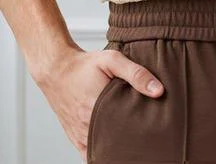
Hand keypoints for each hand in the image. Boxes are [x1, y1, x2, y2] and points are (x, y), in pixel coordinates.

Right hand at [34, 45, 164, 161]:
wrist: (56, 69)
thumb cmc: (84, 65)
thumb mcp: (112, 60)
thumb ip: (136, 73)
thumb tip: (158, 91)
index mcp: (99, 108)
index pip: (127, 131)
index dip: (141, 133)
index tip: (152, 130)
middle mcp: (88, 125)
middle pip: (116, 143)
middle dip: (131, 141)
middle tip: (145, 136)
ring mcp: (80, 134)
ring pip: (103, 152)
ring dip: (117, 149)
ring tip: (132, 141)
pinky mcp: (75, 138)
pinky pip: (89, 155)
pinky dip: (102, 155)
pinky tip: (113, 150)